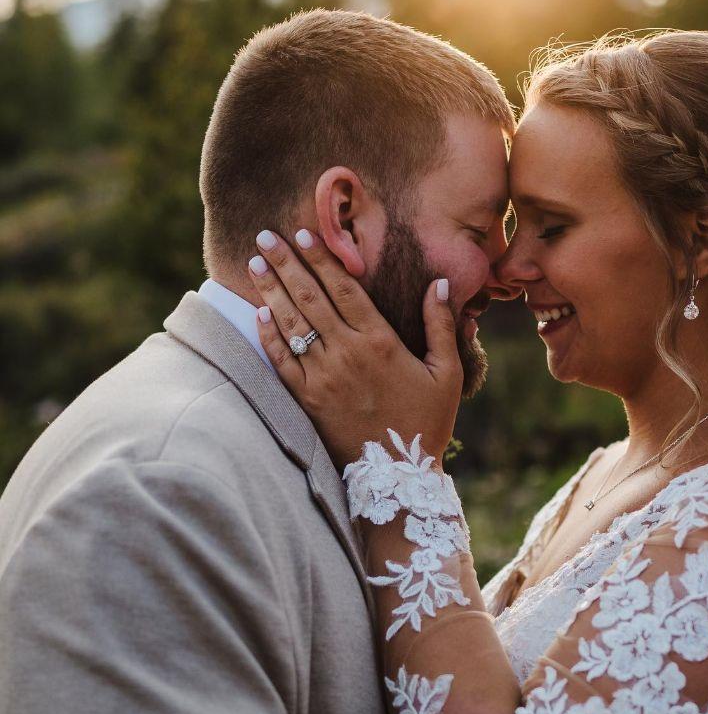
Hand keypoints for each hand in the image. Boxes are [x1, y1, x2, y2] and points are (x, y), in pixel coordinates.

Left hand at [248, 230, 462, 468]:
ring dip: (270, 290)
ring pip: (291, 324)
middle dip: (285, 263)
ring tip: (254, 263)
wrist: (397, 478)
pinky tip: (258, 313)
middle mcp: (347, 354)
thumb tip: (440, 284)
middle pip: (309, 298)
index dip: (321, 259)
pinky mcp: (307, 401)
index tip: (302, 235)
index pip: (343, 289)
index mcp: (381, 342)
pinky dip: (268, 335)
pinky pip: (281, 361)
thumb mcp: (447, 374)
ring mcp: (323, 378)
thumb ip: (441, 326)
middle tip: (264, 235)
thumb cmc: (425, 423)